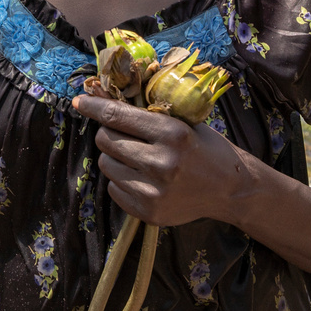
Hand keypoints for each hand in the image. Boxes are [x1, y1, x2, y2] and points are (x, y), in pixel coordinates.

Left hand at [73, 95, 246, 227]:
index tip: (79, 100)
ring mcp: (153, 191)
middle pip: (106, 140)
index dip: (94, 106)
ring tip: (138, 157)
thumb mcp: (184, 123)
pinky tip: (143, 177)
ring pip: (107, 165)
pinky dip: (122, 180)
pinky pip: (114, 189)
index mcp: (172, 134)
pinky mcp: (148, 212)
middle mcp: (161, 163)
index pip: (118, 116)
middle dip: (109, 133)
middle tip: (124, 134)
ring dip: (116, 157)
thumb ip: (148, 114)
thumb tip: (105, 98)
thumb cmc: (206, 149)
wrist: (231, 190)